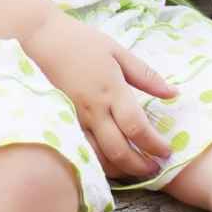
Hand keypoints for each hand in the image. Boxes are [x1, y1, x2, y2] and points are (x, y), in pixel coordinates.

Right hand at [22, 13, 178, 179]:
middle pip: (118, 150)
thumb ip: (145, 75)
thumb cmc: (80, 42)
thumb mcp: (117, 51)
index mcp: (111, 91)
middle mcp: (93, 110)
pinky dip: (97, 163)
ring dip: (120, 170)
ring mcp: (74, 120)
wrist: (38, 40)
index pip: (137, 127)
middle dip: (140, 166)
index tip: (167, 151)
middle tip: (155, 169)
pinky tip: (109, 164)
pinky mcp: (60, 124)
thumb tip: (173, 93)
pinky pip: (81, 151)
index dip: (154, 144)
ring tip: (136, 171)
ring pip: (98, 156)